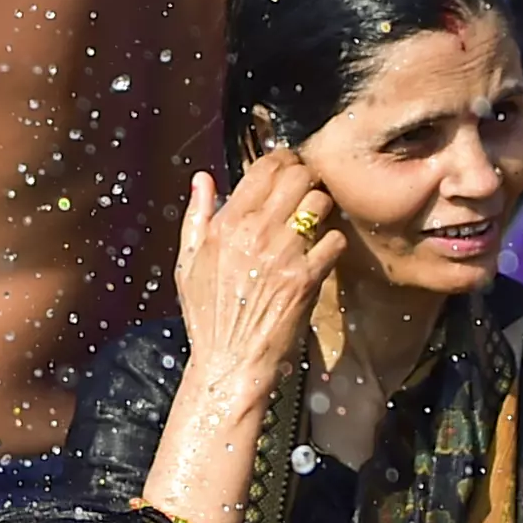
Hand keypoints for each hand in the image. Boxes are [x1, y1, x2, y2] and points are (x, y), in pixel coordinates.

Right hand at [171, 150, 337, 400]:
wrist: (229, 362)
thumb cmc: (207, 316)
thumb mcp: (188, 263)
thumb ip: (196, 215)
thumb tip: (202, 179)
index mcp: (224, 224)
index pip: (264, 168)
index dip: (283, 161)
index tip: (288, 169)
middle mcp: (254, 233)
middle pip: (298, 176)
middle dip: (307, 178)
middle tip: (307, 190)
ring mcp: (282, 255)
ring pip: (320, 203)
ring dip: (322, 209)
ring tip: (315, 223)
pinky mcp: (306, 278)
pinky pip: (334, 240)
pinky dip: (332, 243)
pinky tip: (321, 254)